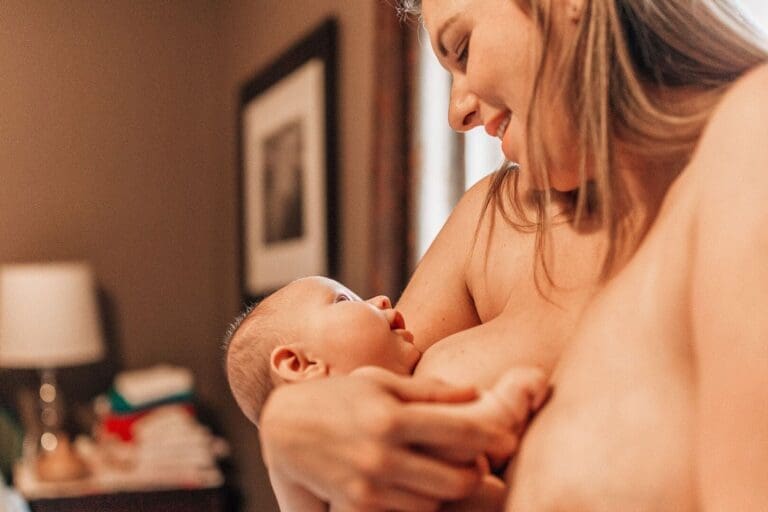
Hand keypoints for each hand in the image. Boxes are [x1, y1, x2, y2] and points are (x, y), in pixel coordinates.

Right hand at [259, 368, 519, 510]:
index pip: (461, 433)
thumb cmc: (337, 396)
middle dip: (477, 470)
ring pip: (437, 502)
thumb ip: (429, 391)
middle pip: (458, 479)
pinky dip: (423, 500)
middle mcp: (382, 455)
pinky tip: (417, 481)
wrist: (284, 429)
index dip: (492, 436)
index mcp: (391, 417)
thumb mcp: (380, 382)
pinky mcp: (360, 505)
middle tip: (478, 458)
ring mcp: (370, 485)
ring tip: (444, 467)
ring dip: (449, 488)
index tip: (505, 436)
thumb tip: (475, 394)